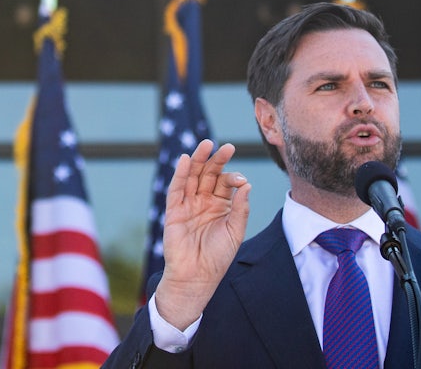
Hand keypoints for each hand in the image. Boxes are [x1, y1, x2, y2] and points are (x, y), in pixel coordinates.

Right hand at [155, 139, 250, 329]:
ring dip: (198, 160)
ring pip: (192, 177)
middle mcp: (204, 201)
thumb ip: (241, 208)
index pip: (226, 183)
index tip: (240, 180)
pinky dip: (179, 174)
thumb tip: (246, 184)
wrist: (197, 277)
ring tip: (207, 144)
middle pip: (209, 174)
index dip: (233, 177)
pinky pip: (176, 189)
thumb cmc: (218, 257)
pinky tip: (184, 160)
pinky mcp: (174, 211)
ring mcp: (188, 204)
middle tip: (228, 147)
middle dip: (217, 160)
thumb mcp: (235, 231)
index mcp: (221, 205)